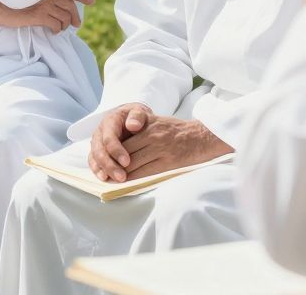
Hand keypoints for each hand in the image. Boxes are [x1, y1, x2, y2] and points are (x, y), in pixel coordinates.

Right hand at [0, 0, 94, 32]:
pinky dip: (57, 29)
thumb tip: (52, 4)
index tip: (91, 1)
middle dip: (75, 16)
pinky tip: (53, 31)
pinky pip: (56, 24)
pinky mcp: (39, 15)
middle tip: (76, 24)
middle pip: (70, 6)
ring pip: (64, 17)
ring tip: (60, 29)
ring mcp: (44, 3)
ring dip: (64, 24)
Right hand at [88, 103, 151, 179]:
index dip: (116, 150)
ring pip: (95, 158)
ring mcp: (97, 143)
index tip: (127, 161)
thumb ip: (137, 116)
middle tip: (122, 177)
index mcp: (109, 121)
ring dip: (105, 170)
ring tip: (116, 180)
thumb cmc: (135, 117)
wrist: (130, 119)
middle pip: (100, 150)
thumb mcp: (139, 112)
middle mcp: (100, 133)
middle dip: (110, 165)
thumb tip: (133, 125)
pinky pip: (94, 162)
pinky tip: (106, 179)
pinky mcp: (97, 152)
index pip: (109, 137)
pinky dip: (98, 171)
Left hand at [114, 116, 230, 182]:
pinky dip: (135, 178)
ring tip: (112, 180)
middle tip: (104, 173)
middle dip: (113, 164)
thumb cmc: (177, 131)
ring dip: (121, 173)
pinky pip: (147, 172)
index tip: (104, 160)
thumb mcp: (157, 122)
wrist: (202, 137)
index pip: (124, 140)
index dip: (112, 152)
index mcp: (148, 125)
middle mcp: (153, 136)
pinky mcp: (169, 162)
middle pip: (126, 152)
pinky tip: (127, 182)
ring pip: (134, 163)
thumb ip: (140, 130)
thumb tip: (121, 143)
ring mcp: (161, 149)